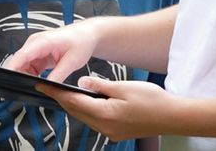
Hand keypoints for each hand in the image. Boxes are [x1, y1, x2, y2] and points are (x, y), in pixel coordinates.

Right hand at [1, 20, 98, 83]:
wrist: (87, 35)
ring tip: (34, 87)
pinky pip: (29, 67)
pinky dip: (31, 75)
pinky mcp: (38, 55)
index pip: (22, 55)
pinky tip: (38, 82)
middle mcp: (35, 43)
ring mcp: (35, 49)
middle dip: (17, 75)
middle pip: (18, 62)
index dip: (12, 68)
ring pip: (22, 66)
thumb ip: (58, 75)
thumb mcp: (72, 61)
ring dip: (25, 77)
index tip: (6, 79)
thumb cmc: (81, 42)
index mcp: (42, 41)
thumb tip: (47, 87)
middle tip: (23, 90)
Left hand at [37, 77, 175, 140]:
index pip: (73, 102)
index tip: (43, 86)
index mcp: (104, 114)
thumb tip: (81, 83)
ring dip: (74, 105)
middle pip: (76, 112)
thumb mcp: (124, 87)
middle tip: (48, 88)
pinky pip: (95, 121)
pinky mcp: (116, 133)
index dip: (56, 93)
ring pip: (84, 117)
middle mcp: (104, 127)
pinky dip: (86, 110)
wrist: (173, 117)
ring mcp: (110, 132)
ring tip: (64, 92)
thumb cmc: (153, 100)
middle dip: (61, 99)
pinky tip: (87, 102)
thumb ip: (100, 86)